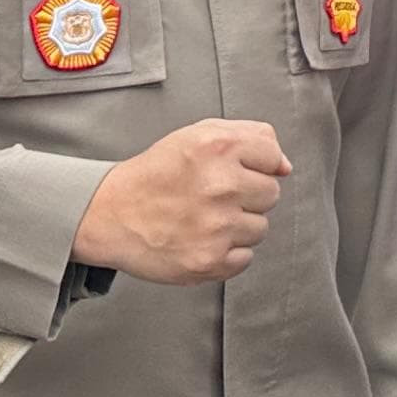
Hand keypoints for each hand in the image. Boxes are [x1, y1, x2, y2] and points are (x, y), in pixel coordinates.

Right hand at [74, 119, 291, 284]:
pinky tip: (203, 239)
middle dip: (247, 196)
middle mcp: (221, 185)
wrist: (111, 213)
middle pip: (271, 194)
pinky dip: (228, 253)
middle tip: (213, 196)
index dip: (255, 165)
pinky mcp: (209, 261)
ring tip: (205, 218)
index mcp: (219, 147)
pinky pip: (246, 258)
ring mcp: (217, 226)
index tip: (232, 171)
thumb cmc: (157, 174)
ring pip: (260, 228)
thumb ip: (250, 137)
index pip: (274, 158)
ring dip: (238, 226)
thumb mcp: (197, 135)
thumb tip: (285, 167)